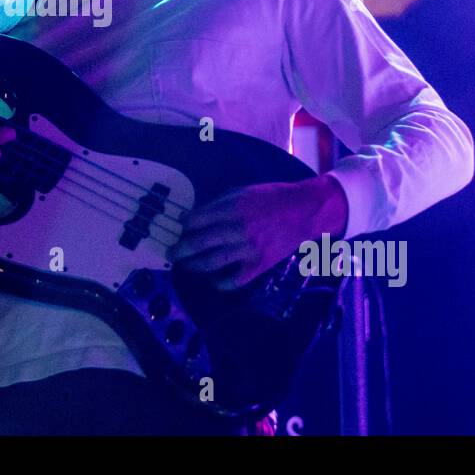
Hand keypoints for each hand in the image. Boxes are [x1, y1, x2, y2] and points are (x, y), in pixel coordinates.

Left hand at [166, 175, 348, 289]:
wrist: (303, 212)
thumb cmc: (271, 198)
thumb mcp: (242, 191)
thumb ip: (218, 203)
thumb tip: (194, 216)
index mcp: (231, 208)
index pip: (197, 220)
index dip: (184, 225)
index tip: (179, 228)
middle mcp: (236, 230)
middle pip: (199, 243)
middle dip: (180, 250)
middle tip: (171, 253)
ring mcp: (247, 250)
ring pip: (212, 263)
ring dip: (193, 266)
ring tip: (185, 266)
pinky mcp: (259, 265)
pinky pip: (234, 280)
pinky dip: (220, 283)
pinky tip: (213, 280)